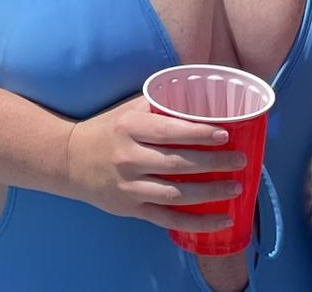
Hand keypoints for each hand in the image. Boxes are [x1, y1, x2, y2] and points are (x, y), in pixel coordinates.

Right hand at [64, 95, 245, 230]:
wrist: (70, 160)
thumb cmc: (107, 128)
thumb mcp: (127, 110)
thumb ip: (158, 102)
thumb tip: (197, 89)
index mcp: (129, 128)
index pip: (169, 131)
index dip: (198, 133)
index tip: (225, 134)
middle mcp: (129, 158)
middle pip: (178, 164)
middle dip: (214, 163)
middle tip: (241, 161)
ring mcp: (130, 187)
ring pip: (177, 194)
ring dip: (210, 193)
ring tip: (236, 188)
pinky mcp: (132, 210)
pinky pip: (169, 219)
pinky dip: (197, 223)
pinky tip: (221, 220)